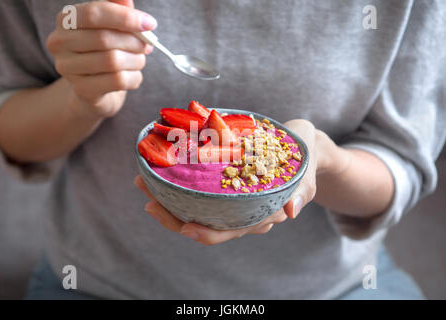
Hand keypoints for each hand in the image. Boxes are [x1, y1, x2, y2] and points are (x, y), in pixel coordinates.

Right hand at [46, 0, 155, 118]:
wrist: (93, 89)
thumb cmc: (104, 51)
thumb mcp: (111, 26)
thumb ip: (117, 9)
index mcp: (66, 20)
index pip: (95, 13)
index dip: (125, 17)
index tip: (150, 24)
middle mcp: (59, 42)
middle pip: (105, 39)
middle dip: (134, 42)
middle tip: (147, 45)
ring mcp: (67, 68)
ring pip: (113, 61)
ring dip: (136, 60)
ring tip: (139, 60)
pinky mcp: (82, 90)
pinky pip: (117, 81)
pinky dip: (134, 77)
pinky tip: (133, 75)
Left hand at [134, 119, 342, 245]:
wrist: (303, 146)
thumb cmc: (304, 158)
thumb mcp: (306, 172)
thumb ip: (301, 191)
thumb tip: (291, 211)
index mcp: (260, 215)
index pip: (228, 231)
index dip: (204, 233)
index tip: (183, 227)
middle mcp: (242, 212)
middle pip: (203, 223)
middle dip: (173, 216)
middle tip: (147, 199)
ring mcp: (231, 199)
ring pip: (195, 208)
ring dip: (168, 199)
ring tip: (145, 181)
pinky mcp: (225, 183)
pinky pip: (198, 190)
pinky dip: (179, 184)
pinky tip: (161, 173)